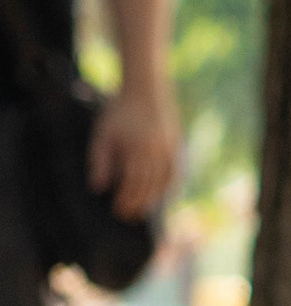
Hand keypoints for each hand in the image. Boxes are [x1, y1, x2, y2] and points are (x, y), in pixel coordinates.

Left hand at [88, 85, 179, 219]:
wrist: (146, 89)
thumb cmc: (120, 111)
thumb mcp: (103, 134)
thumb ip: (100, 161)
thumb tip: (98, 188)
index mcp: (137, 148)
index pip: (132, 182)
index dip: (126, 199)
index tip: (118, 211)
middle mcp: (156, 151)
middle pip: (147, 185)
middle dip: (137, 203)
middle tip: (128, 216)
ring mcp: (170, 149)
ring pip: (163, 181)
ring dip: (152, 199)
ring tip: (142, 210)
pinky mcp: (177, 146)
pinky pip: (175, 172)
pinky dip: (169, 186)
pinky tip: (162, 195)